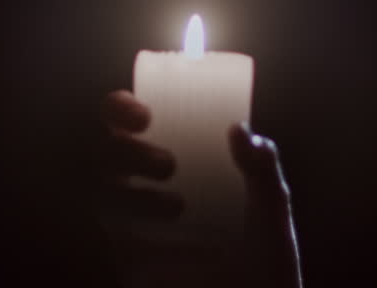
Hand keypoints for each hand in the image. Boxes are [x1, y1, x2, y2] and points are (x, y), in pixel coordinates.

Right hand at [96, 90, 302, 287]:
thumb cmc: (265, 259)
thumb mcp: (272, 210)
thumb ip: (263, 170)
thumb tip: (241, 128)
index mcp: (171, 163)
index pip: (127, 123)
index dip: (119, 109)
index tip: (143, 115)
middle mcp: (141, 192)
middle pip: (104, 156)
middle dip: (126, 152)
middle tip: (169, 164)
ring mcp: (131, 231)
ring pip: (104, 198)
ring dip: (135, 197)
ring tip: (179, 207)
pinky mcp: (130, 266)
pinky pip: (120, 244)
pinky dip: (150, 243)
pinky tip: (191, 249)